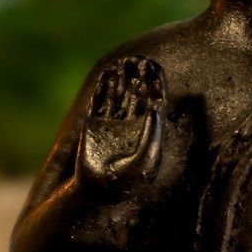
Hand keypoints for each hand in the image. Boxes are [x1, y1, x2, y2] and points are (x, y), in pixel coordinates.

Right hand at [78, 56, 167, 184]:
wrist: (99, 191)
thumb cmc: (128, 180)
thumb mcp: (146, 158)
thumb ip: (152, 134)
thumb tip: (158, 109)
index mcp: (145, 130)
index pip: (153, 102)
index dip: (155, 86)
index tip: (157, 70)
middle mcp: (129, 124)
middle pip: (136, 95)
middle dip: (139, 77)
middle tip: (142, 60)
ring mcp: (110, 123)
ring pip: (117, 95)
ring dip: (121, 78)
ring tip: (125, 61)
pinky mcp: (93, 125)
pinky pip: (99, 102)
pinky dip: (103, 88)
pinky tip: (108, 74)